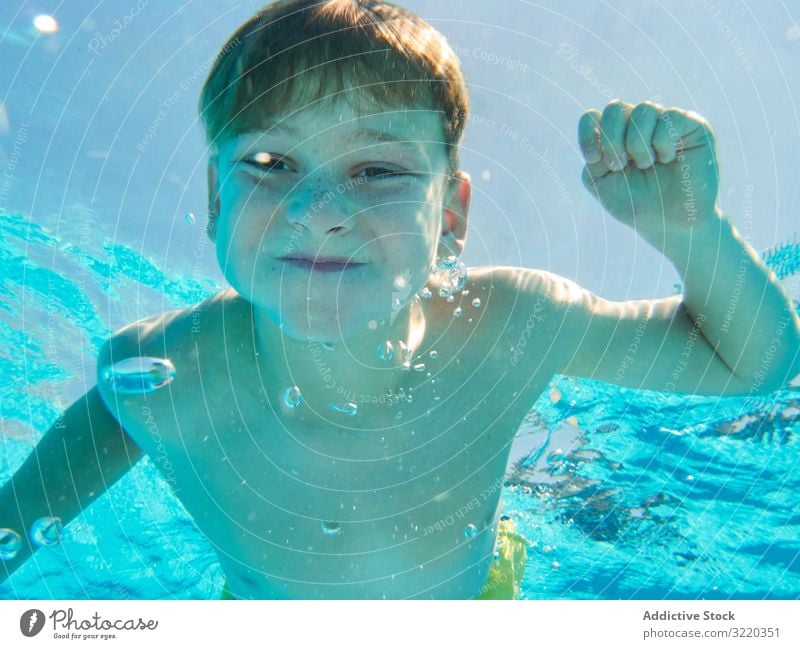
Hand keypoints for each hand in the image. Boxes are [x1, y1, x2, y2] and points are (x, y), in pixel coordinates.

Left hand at [578, 101, 719, 246]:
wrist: (670, 224)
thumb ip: (593, 153)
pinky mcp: (693, 125)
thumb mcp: (601, 182)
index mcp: (615, 137)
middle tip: (619, 166)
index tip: (593, 159)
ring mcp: (666, 123)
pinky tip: (668, 159)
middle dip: (612, 139)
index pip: (592, 117)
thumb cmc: (635, 204)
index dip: (587, 134)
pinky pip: (671, 117)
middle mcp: (639, 126)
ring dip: (638, 144)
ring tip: (647, 165)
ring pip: (643, 110)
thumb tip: (602, 128)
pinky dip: (663, 142)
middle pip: (615, 108)